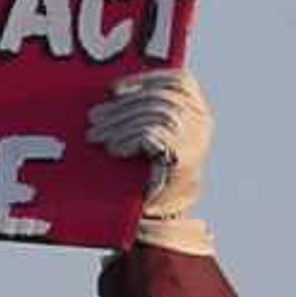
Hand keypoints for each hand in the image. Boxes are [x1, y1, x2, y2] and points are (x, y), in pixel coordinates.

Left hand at [90, 69, 214, 254]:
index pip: (179, 81)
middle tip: (93, 118)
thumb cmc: (150, 173)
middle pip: (160, 99)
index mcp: (199, 112)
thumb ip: (144, 110)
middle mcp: (203, 123)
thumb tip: (112, 87)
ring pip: (154, 115)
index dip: (145, 79)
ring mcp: (197, 140)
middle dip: (121, 108)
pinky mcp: (185, 157)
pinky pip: (152, 135)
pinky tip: (114, 150)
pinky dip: (128, 140)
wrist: (162, 217)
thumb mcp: (151, 134)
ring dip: (119, 124)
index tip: (114, 89)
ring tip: (96, 136)